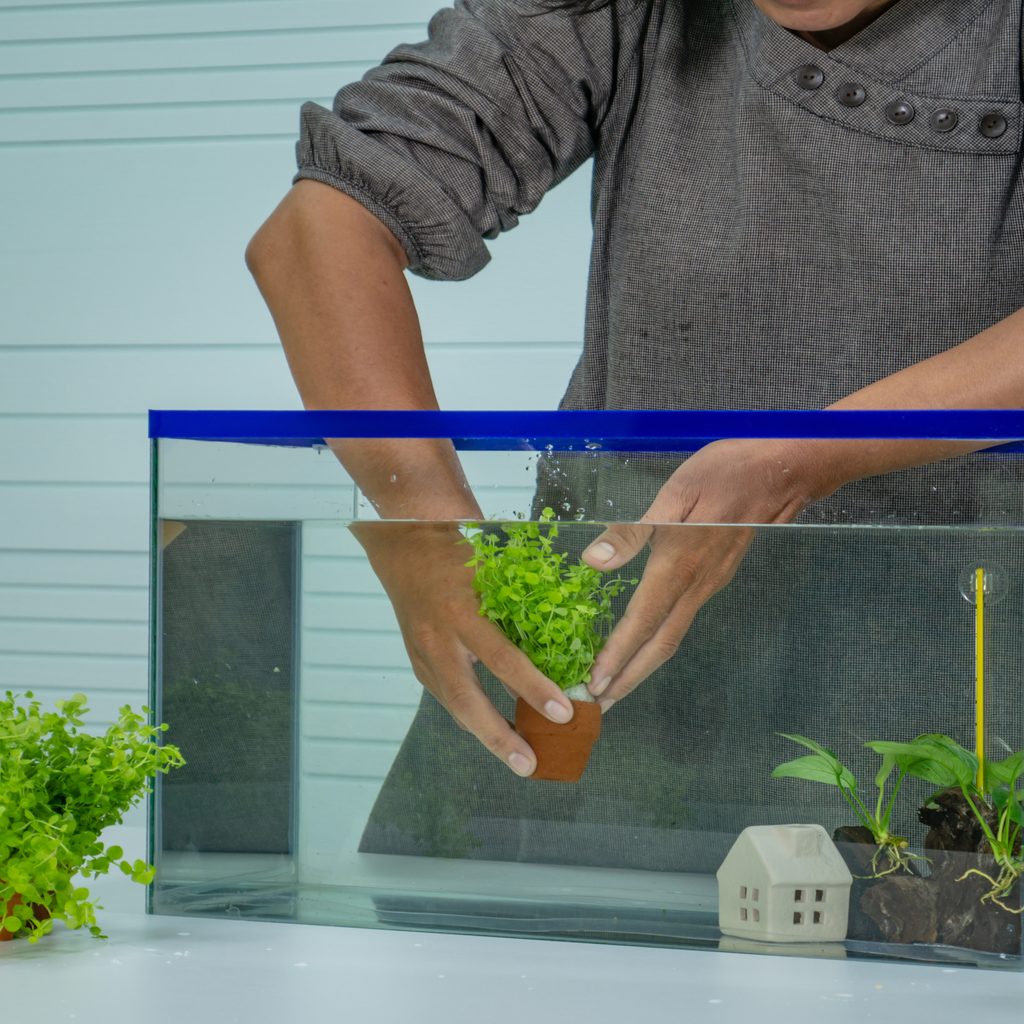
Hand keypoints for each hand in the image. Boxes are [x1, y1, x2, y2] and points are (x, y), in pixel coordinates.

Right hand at [349, 520, 575, 776]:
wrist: (404, 546)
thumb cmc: (459, 557)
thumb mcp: (495, 578)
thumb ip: (518, 616)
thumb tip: (551, 660)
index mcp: (462, 613)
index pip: (503, 659)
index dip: (535, 689)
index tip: (564, 713)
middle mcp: (438, 640)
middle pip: (468, 701)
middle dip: (500, 738)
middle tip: (530, 765)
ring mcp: (423, 655)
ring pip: (456, 707)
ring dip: (487, 735)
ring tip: (520, 759)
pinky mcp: (418, 663)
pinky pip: (448, 697)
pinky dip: (473, 717)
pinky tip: (496, 731)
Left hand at [580, 438, 829, 710]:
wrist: (785, 469)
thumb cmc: (727, 471)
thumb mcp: (674, 491)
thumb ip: (633, 530)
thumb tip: (593, 560)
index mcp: (679, 565)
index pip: (643, 622)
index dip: (617, 656)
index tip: (595, 685)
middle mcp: (697, 585)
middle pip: (661, 645)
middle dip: (628, 679)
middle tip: (598, 706)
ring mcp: (710, 584)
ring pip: (672, 636)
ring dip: (642, 666)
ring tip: (616, 686)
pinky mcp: (716, 576)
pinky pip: (682, 620)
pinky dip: (658, 642)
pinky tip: (644, 643)